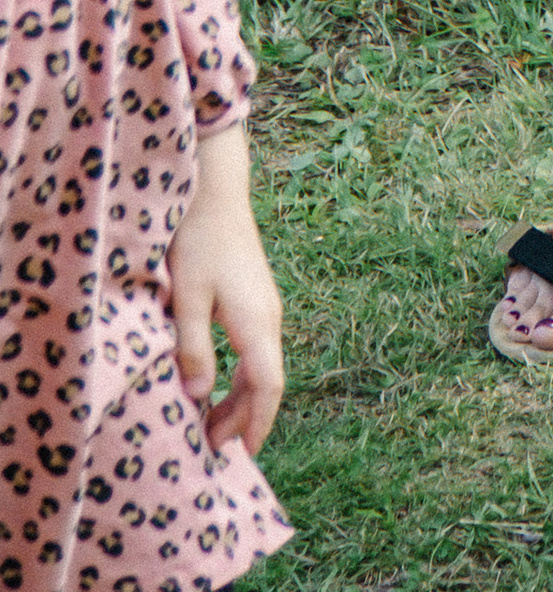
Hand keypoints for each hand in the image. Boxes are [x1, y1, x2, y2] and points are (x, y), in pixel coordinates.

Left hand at [168, 121, 282, 457]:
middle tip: (210, 448)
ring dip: (240, 399)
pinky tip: (216, 384)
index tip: (244, 455)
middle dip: (243, 419)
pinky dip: (240, 377)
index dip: (258, 423)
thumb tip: (198, 396)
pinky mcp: (255, 298)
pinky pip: (255, 351)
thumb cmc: (197, 243)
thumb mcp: (186, 298)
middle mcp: (269, 317)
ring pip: (261, 366)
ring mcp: (265, 306)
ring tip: (208, 424)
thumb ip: (193, 348)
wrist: (216, 192)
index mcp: (257, 322)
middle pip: (266, 381)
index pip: (268, 386)